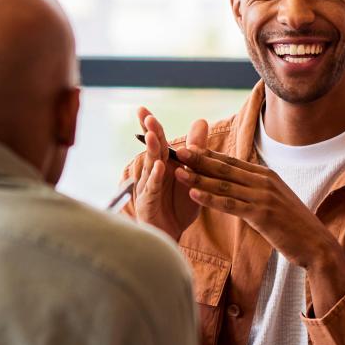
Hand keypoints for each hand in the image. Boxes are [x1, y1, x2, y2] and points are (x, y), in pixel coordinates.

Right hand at [133, 109, 208, 241]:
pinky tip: (160, 167)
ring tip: (155, 136)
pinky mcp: (149, 204)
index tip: (143, 109)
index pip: (158, 141)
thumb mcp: (191, 173)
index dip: (150, 126)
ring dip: (153, 151)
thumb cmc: (177, 204)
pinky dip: (156, 178)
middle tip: (147, 115)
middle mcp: (152, 174)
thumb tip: (201, 121)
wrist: (171, 235)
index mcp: (163, 165)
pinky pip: (153, 190)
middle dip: (150, 133)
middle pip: (152, 150)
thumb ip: (195, 149)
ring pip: (150, 167)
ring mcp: (148, 189)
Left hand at [173, 146, 344, 278]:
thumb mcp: (276, 201)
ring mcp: (264, 197)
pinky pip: (231, 205)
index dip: (208, 155)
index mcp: (267, 176)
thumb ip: (257, 191)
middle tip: (177, 151)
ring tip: (178, 172)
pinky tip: (193, 195)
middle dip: (199, 160)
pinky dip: (210, 199)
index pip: (232, 163)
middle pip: (225, 169)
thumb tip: (238, 187)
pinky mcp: (262, 214)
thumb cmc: (294, 226)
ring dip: (199, 178)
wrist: (316, 244)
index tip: (188, 147)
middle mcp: (265, 181)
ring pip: (224, 185)